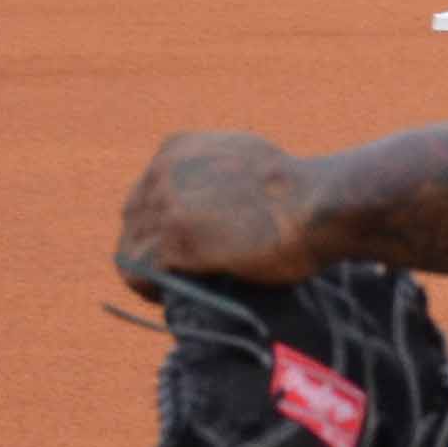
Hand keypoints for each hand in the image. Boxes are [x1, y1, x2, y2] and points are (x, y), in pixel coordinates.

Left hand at [118, 131, 322, 297]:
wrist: (316, 203)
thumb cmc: (295, 189)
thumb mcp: (240, 159)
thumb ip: (210, 174)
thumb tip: (201, 208)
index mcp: (175, 149)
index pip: (143, 196)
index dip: (157, 228)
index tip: (180, 250)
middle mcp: (163, 171)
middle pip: (132, 223)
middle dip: (150, 250)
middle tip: (177, 275)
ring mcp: (167, 205)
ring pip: (130, 249)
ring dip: (148, 273)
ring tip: (174, 289)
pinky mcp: (175, 239)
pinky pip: (139, 272)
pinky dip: (150, 289)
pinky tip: (172, 297)